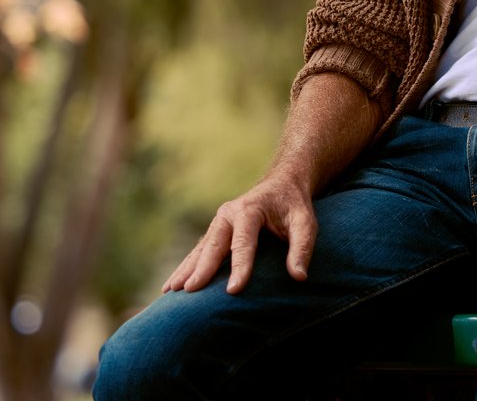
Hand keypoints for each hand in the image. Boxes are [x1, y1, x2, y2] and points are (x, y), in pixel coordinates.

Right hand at [163, 172, 318, 294]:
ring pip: (200, 249)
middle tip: (190, 291)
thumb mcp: (305, 222)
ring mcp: (218, 223)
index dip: (240, 267)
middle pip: (213, 245)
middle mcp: (228, 214)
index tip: (233, 290)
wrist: (281, 184)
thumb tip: (299, 277)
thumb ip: (303, 247)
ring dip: (185, 270)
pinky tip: (171, 286)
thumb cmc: (294, 206)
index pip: (243, 243)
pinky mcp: (215, 232)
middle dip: (201, 269)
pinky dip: (185, 268)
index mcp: (250, 210)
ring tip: (170, 291)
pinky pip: (198, 252)